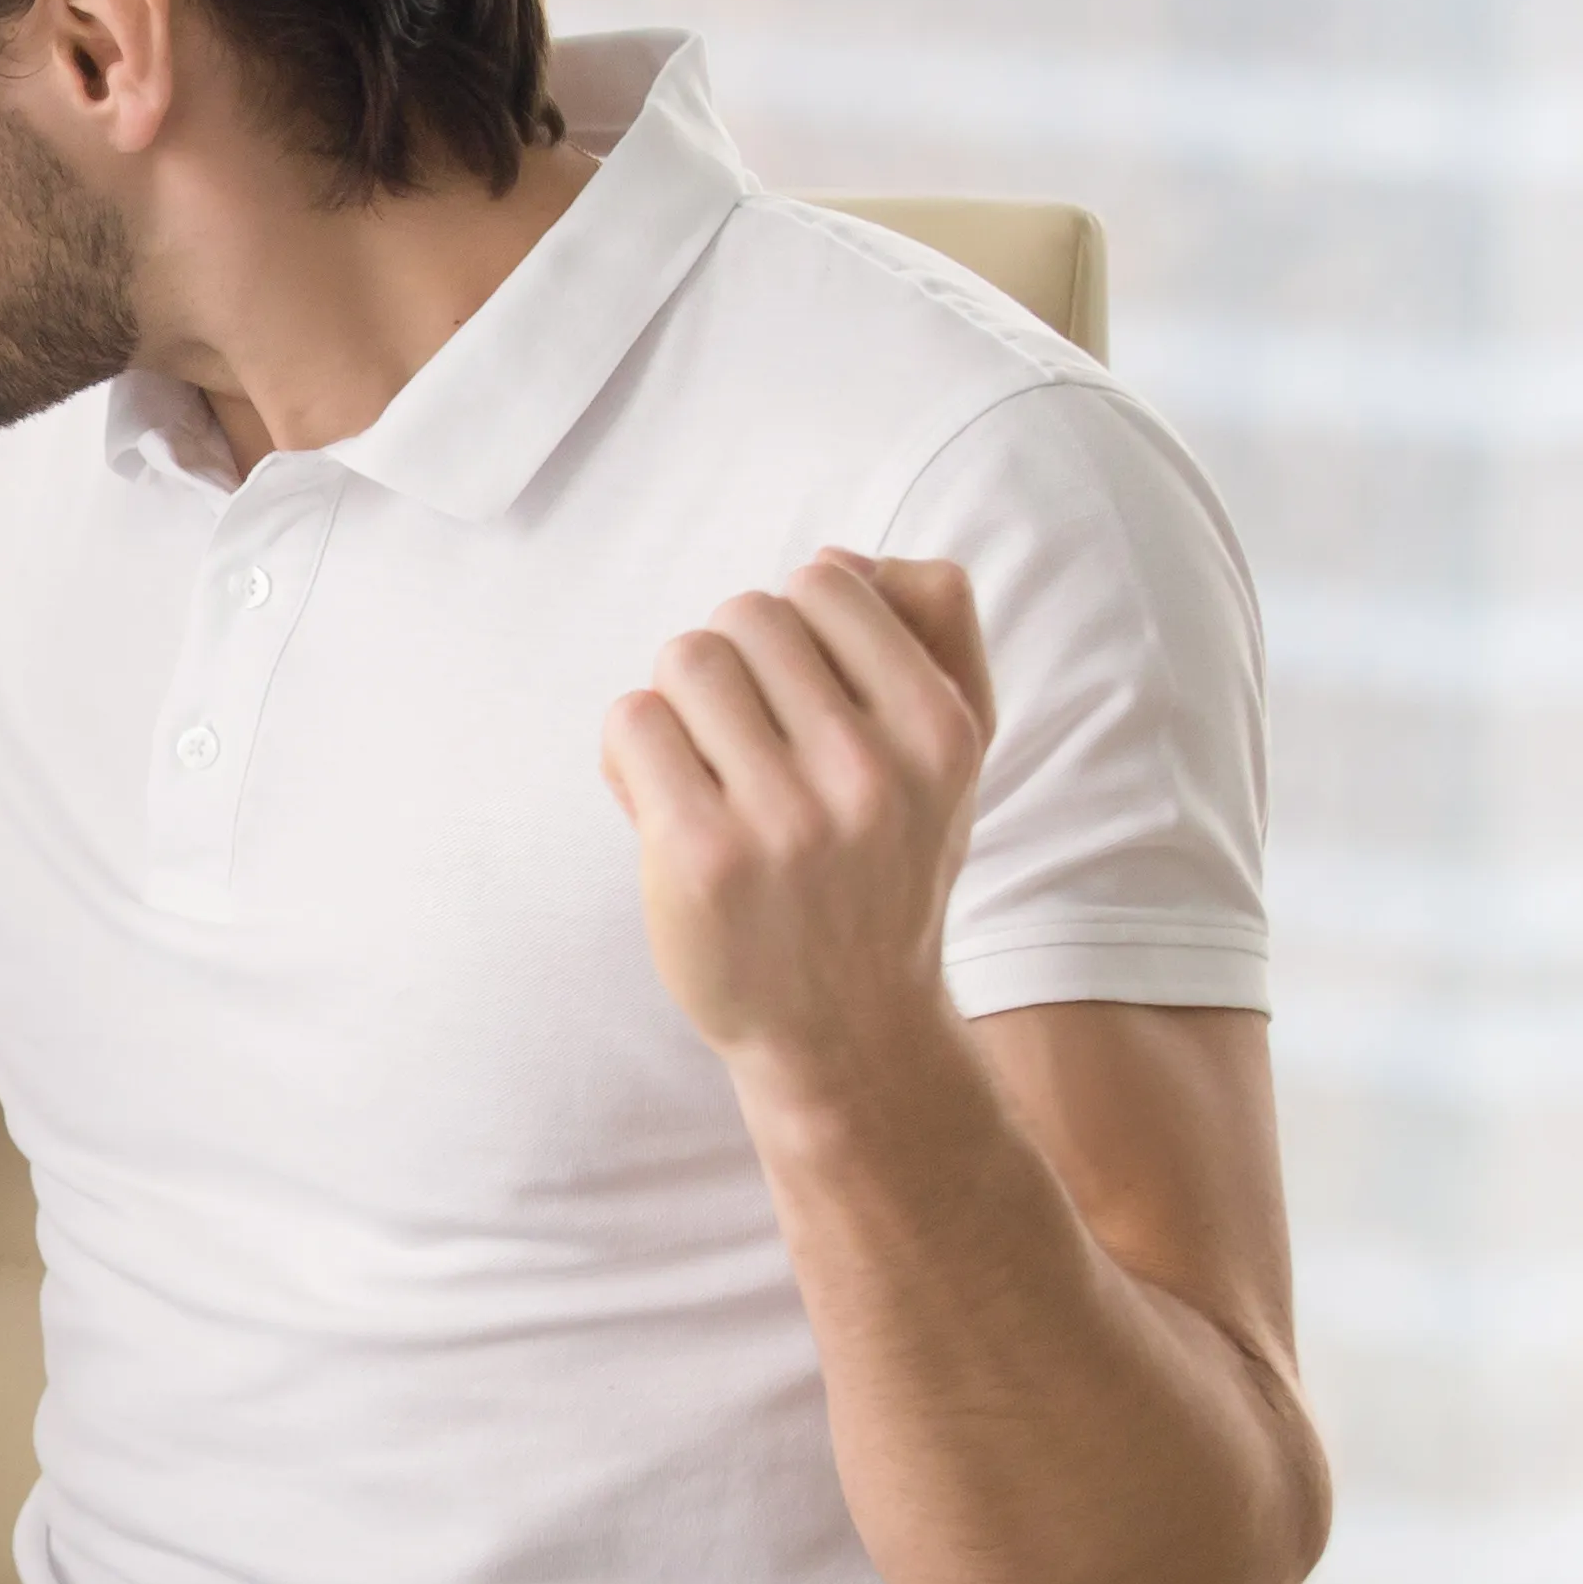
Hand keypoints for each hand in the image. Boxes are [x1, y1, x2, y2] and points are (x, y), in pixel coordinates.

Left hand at [601, 551, 994, 1094]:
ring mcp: (786, 816)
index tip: (795, 691)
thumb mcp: (950, 755)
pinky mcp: (703, 856)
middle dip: (728, 662)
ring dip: (676, 702)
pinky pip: (633, 723)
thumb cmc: (885, 868)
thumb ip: (931, 631)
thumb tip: (835, 558)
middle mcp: (872, 769)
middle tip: (741, 737)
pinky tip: (664, 801)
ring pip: (685, 660)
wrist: (844, 1026)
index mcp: (937, 729)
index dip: (791, 624)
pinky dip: (633, 752)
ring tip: (702, 765)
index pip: (827, 583)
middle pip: (744, 616)